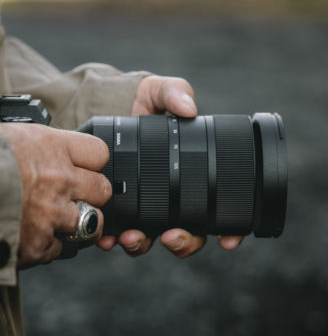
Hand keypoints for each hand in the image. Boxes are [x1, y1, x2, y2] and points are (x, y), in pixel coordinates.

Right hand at [0, 123, 110, 267]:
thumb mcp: (9, 136)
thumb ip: (36, 146)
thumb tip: (43, 151)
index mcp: (53, 147)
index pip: (99, 152)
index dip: (92, 162)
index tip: (84, 167)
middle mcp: (60, 180)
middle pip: (102, 190)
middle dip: (92, 194)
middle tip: (74, 196)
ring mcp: (53, 215)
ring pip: (92, 223)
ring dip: (79, 224)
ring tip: (58, 222)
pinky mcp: (39, 245)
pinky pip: (61, 250)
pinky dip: (50, 247)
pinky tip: (33, 238)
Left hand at [96, 75, 242, 256]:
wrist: (106, 106)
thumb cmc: (142, 101)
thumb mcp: (160, 91)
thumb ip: (175, 93)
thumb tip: (188, 108)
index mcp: (191, 172)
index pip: (217, 208)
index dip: (229, 229)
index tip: (228, 240)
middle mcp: (172, 195)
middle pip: (188, 233)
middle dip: (183, 243)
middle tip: (172, 237)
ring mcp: (145, 204)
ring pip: (152, 238)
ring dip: (144, 244)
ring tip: (132, 238)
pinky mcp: (118, 205)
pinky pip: (119, 230)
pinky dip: (114, 239)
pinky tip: (107, 237)